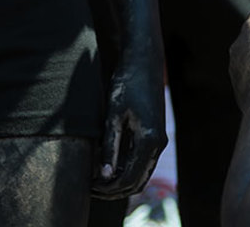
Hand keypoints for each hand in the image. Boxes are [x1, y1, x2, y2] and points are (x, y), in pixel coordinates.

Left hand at [91, 53, 166, 197]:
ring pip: (141, 172)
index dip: (109, 187)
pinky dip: (127, 168)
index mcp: (150, 142)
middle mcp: (158, 145)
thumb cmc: (127, 83)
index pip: (129, 178)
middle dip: (115, 189)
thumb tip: (104, 175)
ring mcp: (159, 140)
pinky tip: (109, 164)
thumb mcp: (114, 114)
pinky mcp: (155, 133)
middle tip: (91, 188)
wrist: (144, 60)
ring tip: (98, 179)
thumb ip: (110, 146)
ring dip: (121, 180)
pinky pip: (142, 160)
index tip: (90, 187)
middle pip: (137, 181)